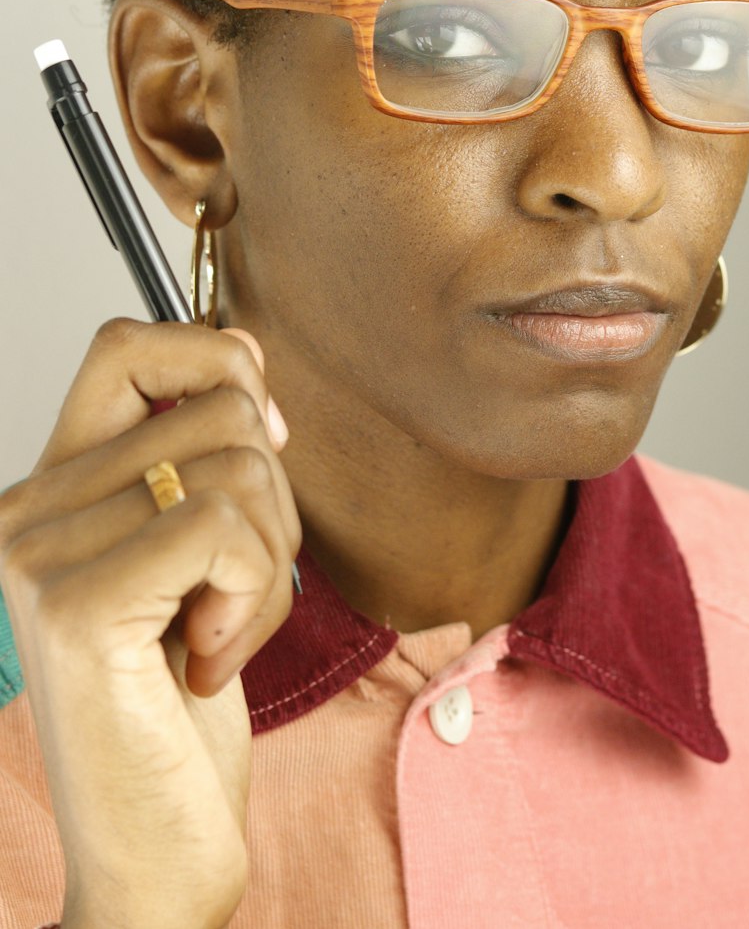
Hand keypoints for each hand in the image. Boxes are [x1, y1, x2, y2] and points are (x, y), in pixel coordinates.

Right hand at [0, 319, 300, 928]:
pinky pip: (227, 529)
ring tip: (221, 631)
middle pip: (219, 407)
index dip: (214, 359)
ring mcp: (41, 555)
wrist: (151, 850)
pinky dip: (255, 594)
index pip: (127, 343)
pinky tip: (208, 659)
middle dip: (275, 499)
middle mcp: (27, 511)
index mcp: (54, 488)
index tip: (262, 439)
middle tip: (237, 588)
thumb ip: (203, 455)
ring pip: (238, 467)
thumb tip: (247, 353)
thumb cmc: (178, 706)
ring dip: (271, 561)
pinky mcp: (79, 607)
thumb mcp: (198, 557)